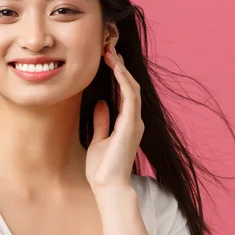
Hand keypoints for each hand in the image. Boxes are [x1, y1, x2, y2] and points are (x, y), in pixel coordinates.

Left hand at [85, 43, 144, 189]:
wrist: (108, 187)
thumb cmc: (102, 169)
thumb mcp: (99, 139)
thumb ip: (102, 121)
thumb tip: (102, 104)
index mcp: (127, 123)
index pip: (125, 91)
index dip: (117, 73)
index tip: (106, 57)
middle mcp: (134, 120)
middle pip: (130, 85)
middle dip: (120, 66)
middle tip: (108, 47)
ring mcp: (134, 122)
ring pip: (132, 87)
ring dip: (121, 68)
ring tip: (110, 52)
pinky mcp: (131, 125)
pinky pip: (130, 96)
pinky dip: (124, 80)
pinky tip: (115, 67)